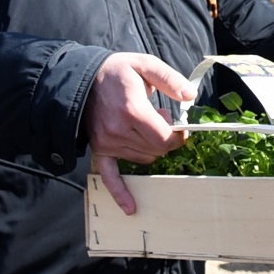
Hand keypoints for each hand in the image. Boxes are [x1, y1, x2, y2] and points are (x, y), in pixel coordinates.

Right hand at [84, 53, 196, 214]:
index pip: (164, 138)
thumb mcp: (146, 65)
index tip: (179, 127)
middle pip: (156, 150)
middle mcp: (118, 130)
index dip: (178, 136)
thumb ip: (170, 79)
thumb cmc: (118, 71)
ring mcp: (107, 142)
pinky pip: (109, 176)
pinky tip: (130, 208)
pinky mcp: (99, 149)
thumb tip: (190, 95)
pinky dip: (120, 192)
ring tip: (142, 124)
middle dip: (164, 138)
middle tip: (158, 117)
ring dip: (150, 147)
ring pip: (143, 159)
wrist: (82, 78)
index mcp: (132, 110)